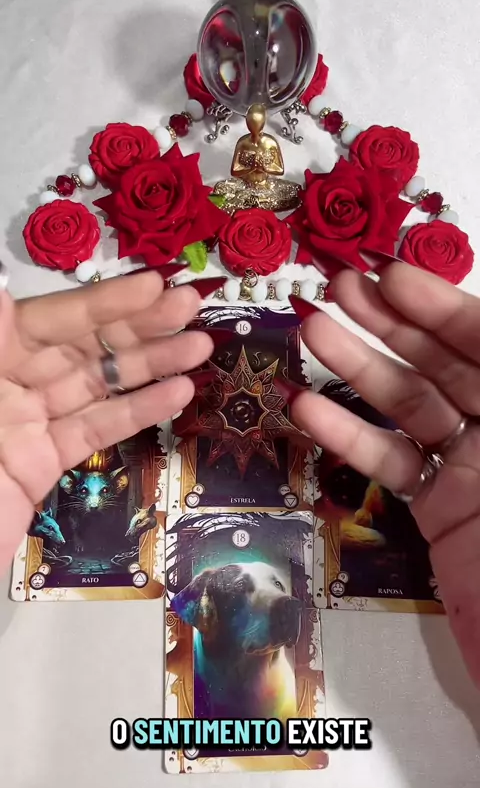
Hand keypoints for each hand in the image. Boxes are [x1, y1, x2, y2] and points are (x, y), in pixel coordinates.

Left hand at [0, 268, 216, 572]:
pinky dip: (138, 411)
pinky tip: (177, 393)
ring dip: (151, 365)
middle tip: (191, 307)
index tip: (153, 285)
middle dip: (138, 325)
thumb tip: (1, 288)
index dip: (103, 302)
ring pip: (97, 385)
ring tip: (201, 348)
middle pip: (82, 345)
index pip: (52, 318)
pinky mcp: (45, 463)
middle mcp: (9, 380)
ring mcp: (28, 422)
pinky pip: (95, 430)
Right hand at [288, 261, 479, 686]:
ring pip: (409, 407)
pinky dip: (347, 436)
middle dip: (391, 323)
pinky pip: (389, 464)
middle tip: (337, 287)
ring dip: (357, 368)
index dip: (443, 307)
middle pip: (446, 364)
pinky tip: (307, 408)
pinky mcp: (439, 510)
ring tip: (312, 330)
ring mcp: (473, 471)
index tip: (392, 277)